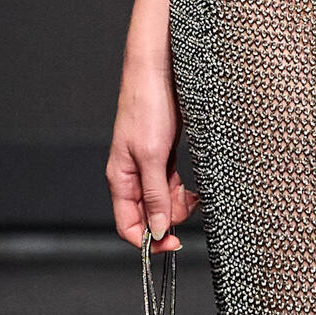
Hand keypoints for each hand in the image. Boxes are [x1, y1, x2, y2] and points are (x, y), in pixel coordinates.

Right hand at [106, 55, 200, 250]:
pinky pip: (171, 184)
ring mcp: (148, 166)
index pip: (128, 225)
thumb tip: (157, 231)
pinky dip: (183, 190)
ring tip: (194, 194)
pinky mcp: (163, 155)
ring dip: (179, 204)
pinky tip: (194, 188)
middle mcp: (132, 176)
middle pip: (148, 216)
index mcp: (120, 178)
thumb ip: (154, 194)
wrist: (159, 70)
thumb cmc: (147, 105)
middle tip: (190, 208)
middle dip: (170, 219)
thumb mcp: (153, 155)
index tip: (173, 244)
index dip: (149, 241)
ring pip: (162, 201)